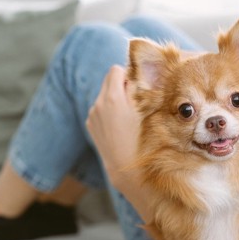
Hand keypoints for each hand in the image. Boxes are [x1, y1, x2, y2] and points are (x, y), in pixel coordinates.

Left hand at [86, 65, 152, 220]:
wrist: (127, 170)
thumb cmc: (143, 141)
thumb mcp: (147, 112)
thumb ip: (141, 89)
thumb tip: (140, 73)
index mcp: (112, 97)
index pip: (117, 70)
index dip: (130, 76)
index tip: (139, 87)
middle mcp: (98, 104)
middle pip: (109, 80)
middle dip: (123, 86)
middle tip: (137, 100)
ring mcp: (92, 115)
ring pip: (105, 96)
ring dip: (117, 99)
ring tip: (130, 117)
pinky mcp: (91, 125)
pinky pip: (101, 109)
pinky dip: (110, 112)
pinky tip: (120, 127)